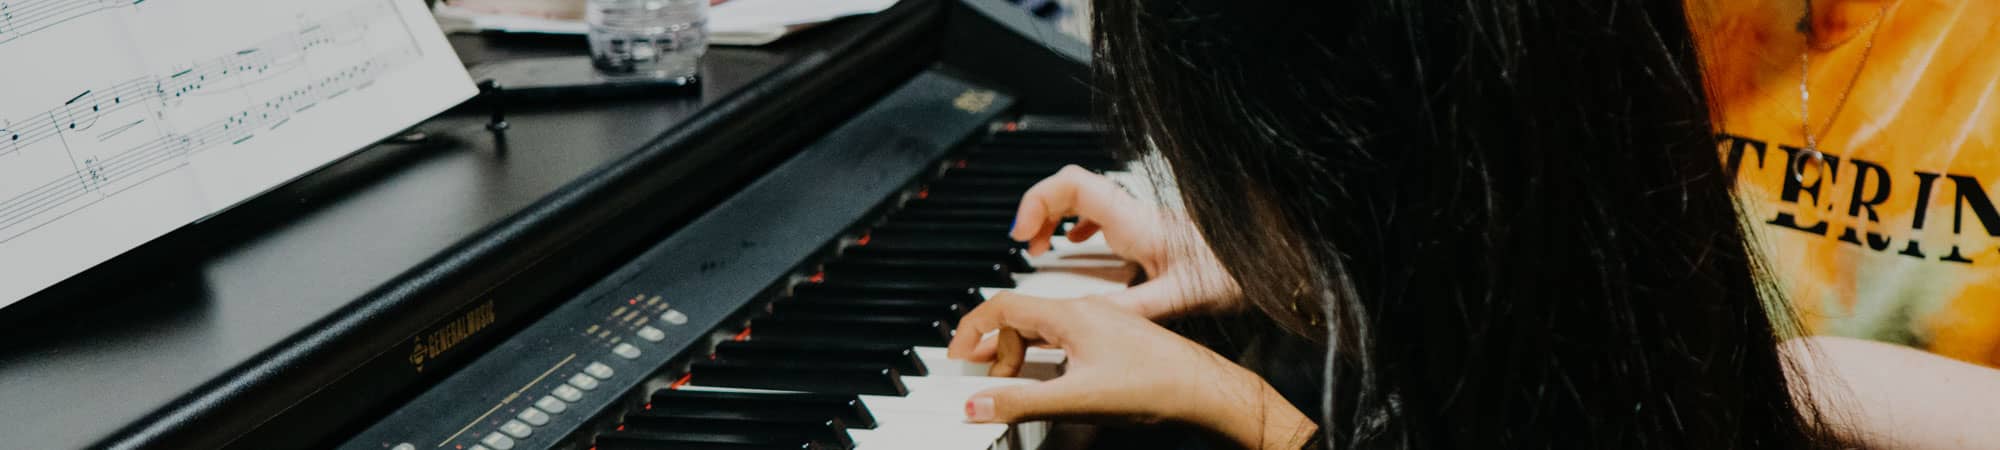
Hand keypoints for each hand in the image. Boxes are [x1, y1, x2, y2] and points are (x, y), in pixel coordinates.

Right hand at [947, 292, 1316, 449]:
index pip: (1003, 307)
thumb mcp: (1077, 399)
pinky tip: (1054, 380)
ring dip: (1021, 356)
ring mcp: (1101, 323)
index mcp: (1070, 314)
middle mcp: (1084, 310)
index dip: (973, 329)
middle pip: (1020, 320)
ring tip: (1016, 386)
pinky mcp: (1115, 339)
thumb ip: (1021, 403)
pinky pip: (1066, 339)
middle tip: (992, 387)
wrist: (1207, 391)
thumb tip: (976, 405)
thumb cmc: (1155, 387)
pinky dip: (1046, 357)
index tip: (957, 353)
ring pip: (1044, 330)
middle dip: (997, 352)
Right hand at [1010, 166, 1240, 318]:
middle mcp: (1134, 213)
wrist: (1268, 261)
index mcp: (1135, 221)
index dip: (1037, 201)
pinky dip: (1076, 226)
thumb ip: (1132, 307)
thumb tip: (1086, 315)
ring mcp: (1140, 218)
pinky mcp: (1147, 230)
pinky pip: (1100, 215)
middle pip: (1070, 187)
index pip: (1072, 184)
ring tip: (1039, 246)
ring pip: (1083, 200)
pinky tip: (1075, 245)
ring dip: (1053, 217)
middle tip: (1023, 243)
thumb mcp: (1180, 298)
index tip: (1021, 235)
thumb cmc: (1234, 274)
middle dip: (1037, 209)